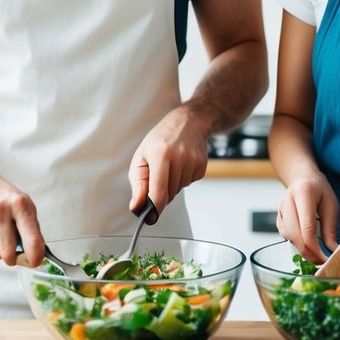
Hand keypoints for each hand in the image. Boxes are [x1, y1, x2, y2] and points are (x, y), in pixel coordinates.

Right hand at [0, 167, 42, 265]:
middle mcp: (1, 212)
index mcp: (20, 205)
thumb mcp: (22, 203)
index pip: (32, 240)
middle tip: (14, 252)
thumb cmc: (2, 194)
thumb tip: (37, 254)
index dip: (36, 257)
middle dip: (13, 259)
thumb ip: (31, 227)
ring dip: (0, 250)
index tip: (36, 261)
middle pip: (9, 254)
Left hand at [128, 103, 211, 217]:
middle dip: (162, 191)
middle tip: (159, 174)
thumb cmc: (161, 139)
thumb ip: (138, 184)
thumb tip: (137, 206)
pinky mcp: (202, 164)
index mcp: (160, 154)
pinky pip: (190, 183)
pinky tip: (183, 163)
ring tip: (172, 164)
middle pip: (169, 193)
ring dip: (173, 184)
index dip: (154, 209)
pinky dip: (184, 178)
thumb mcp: (142, 156)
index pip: (158, 192)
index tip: (150, 217)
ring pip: (179, 189)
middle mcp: (178, 157)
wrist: (188, 121)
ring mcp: (193, 160)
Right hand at [275, 172, 339, 263]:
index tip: (326, 259)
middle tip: (322, 261)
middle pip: (295, 235)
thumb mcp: (331, 204)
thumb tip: (333, 251)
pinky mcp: (278, 218)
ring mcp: (280, 210)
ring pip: (288, 237)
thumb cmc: (318, 190)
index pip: (306, 227)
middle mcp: (287, 201)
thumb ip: (330, 228)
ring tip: (317, 255)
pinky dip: (296, 244)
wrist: (302, 178)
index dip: (315, 247)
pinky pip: (285, 236)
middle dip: (309, 252)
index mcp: (303, 193)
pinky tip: (307, 245)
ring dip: (302, 250)